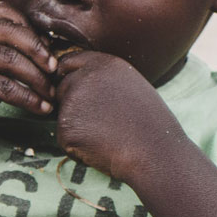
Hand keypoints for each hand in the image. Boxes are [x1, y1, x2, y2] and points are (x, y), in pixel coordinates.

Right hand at [0, 5, 56, 147]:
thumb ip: (9, 49)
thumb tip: (48, 42)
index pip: (5, 11)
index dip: (30, 28)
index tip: (47, 50)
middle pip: (10, 31)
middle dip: (38, 51)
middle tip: (55, 70)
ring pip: (10, 60)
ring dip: (37, 79)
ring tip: (51, 93)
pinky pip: (6, 87)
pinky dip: (29, 99)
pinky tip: (41, 108)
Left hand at [51, 49, 182, 186]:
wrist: (155, 154)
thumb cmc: (149, 125)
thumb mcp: (131, 88)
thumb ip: (104, 80)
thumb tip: (77, 81)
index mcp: (104, 64)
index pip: (68, 63)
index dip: (67, 77)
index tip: (78, 94)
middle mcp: (85, 77)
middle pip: (61, 89)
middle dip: (73, 106)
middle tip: (103, 124)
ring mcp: (73, 101)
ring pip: (63, 116)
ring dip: (78, 129)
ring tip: (107, 136)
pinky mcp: (67, 127)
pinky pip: (65, 138)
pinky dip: (78, 148)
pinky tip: (101, 148)